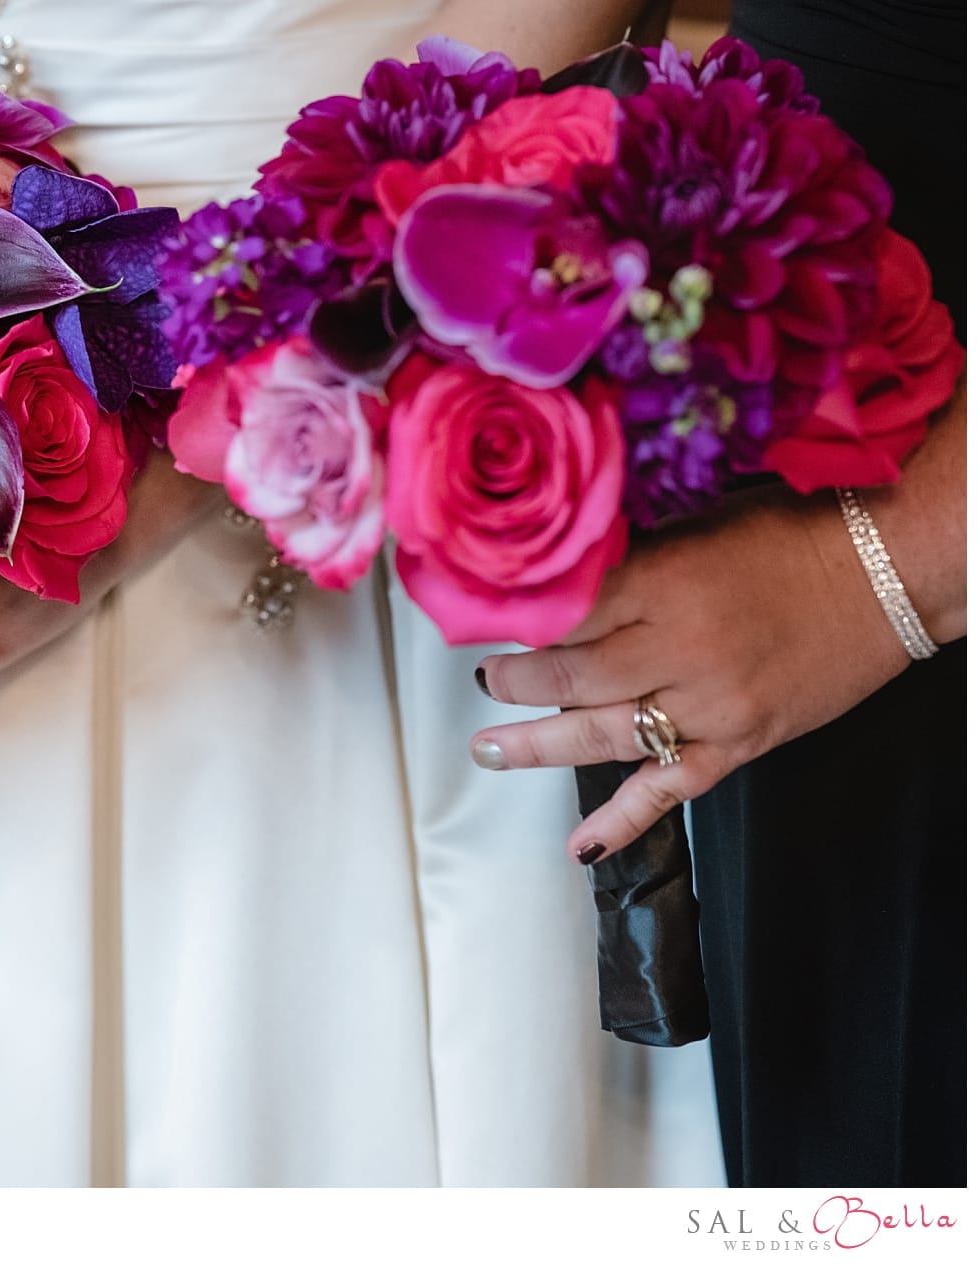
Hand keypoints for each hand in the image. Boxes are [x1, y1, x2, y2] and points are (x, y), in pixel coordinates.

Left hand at [469, 488, 910, 863]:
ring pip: (604, 735)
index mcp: (666, 582)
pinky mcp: (741, 742)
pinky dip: (623, 820)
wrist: (887, 570)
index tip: (481, 620)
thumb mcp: (694, 525)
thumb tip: (553, 576)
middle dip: (514, 682)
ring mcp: (712, 704)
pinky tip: (582, 844)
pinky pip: (670, 789)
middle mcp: (683, 648)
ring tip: (490, 750)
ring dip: (538, 746)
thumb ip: (627, 558)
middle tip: (482, 679)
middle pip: (571, 676)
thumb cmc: (791, 534)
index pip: (565, 611)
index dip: (516, 619)